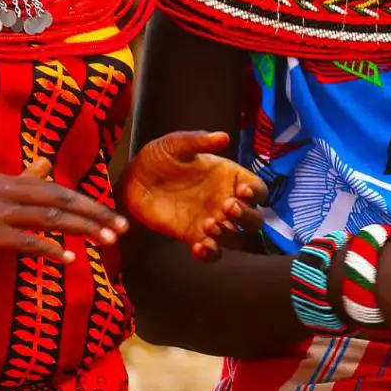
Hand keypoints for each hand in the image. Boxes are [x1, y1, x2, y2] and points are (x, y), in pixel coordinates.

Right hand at [0, 159, 126, 279]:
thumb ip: (20, 182)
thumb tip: (45, 164)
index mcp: (8, 181)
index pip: (59, 191)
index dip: (91, 205)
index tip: (116, 219)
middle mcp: (2, 190)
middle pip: (61, 200)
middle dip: (95, 215)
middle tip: (122, 230)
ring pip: (48, 218)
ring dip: (82, 231)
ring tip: (106, 242)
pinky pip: (24, 241)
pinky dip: (48, 249)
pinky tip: (67, 259)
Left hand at [119, 130, 266, 260]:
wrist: (133, 180)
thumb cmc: (159, 157)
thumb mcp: (176, 144)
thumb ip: (199, 141)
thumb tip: (223, 136)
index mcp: (229, 177)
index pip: (258, 189)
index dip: (256, 192)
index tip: (243, 190)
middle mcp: (226, 201)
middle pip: (254, 219)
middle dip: (247, 217)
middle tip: (227, 207)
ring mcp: (212, 221)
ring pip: (237, 238)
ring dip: (229, 235)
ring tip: (209, 224)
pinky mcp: (194, 236)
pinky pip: (213, 252)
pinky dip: (210, 253)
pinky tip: (198, 246)